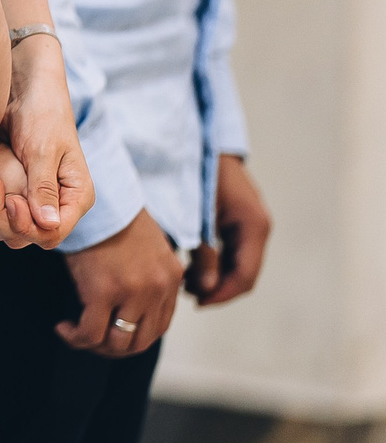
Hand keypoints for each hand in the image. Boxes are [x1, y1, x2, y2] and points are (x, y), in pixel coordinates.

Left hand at [0, 36, 89, 248]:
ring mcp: (30, 197)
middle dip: (0, 216)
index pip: (52, 233)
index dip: (28, 225)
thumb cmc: (43, 112)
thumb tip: (47, 224)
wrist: (24, 88)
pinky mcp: (9, 188)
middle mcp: (53, 203)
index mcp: (74, 196)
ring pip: (2, 225)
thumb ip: (43, 187)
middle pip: (25, 234)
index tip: (12, 200)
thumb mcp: (43, 149)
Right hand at [58, 208, 182, 356]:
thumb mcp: (145, 248)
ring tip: (75, 333)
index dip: (132, 337)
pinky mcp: (102, 292)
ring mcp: (132, 293)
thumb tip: (136, 307)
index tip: (109, 331)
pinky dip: (76, 337)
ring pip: (116, 343)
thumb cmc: (112, 219)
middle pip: (139, 341)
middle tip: (91, 340)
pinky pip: (90, 333)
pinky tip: (64, 327)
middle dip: (113, 348)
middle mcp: (157, 289)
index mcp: (170, 280)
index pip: (158, 328)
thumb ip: (150, 278)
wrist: (94, 198)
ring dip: (94, 346)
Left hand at [186, 155, 269, 304]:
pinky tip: (190, 264)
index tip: (197, 303)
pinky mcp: (240, 218)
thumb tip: (206, 289)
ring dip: (215, 277)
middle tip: (187, 295)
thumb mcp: (195, 214)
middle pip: (243, 273)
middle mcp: (258, 226)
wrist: (202, 139)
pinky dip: (215, 261)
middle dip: (217, 289)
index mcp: (252, 226)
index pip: (245, 276)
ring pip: (238, 263)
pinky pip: (233, 249)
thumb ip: (201, 251)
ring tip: (185, 283)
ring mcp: (251, 222)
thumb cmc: (196, 172)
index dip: (222, 295)